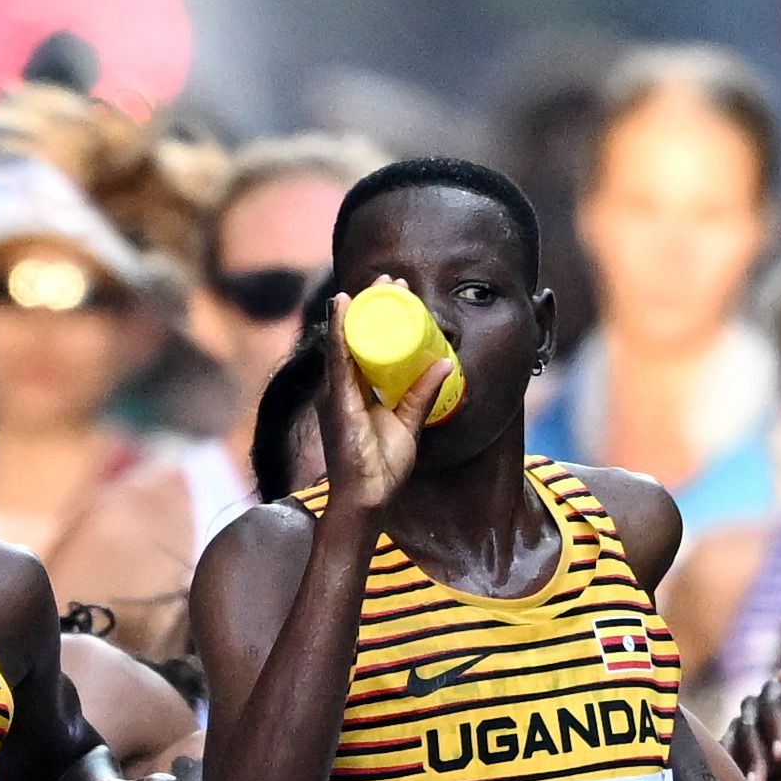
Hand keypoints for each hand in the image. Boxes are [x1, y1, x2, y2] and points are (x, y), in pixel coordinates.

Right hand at [314, 293, 445, 515]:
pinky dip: (339, 330)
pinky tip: (343, 308)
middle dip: (371, 305)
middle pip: (355, 336)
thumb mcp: (409, 423)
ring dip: (359, 309)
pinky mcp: (336, 400)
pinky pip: (337, 358)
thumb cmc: (381, 469)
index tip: (398, 292)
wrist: (366, 500)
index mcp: (355, 392)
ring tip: (375, 285)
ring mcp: (335, 392)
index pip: (366, 345)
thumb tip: (445, 363)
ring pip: (345, 339)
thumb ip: (422, 394)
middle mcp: (340, 388)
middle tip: (391, 280)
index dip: (380, 317)